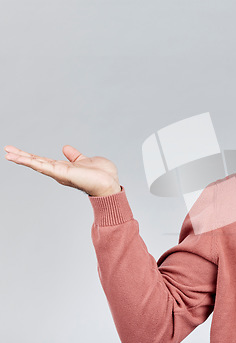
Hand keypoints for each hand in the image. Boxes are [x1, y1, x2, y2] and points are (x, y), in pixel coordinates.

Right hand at [4, 145, 120, 196]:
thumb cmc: (102, 175)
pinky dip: (30, 162)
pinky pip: (43, 166)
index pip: (44, 160)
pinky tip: (19, 158)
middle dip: (22, 156)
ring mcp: (59, 173)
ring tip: (8, 153)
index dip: (31, 156)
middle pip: (37, 162)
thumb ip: (75, 156)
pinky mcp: (61, 173)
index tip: (18, 151)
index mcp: (64, 168)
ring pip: (37, 163)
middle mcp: (59, 171)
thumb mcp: (85, 160)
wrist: (109, 184)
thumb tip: (65, 148)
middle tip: (7, 150)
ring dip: (22, 158)